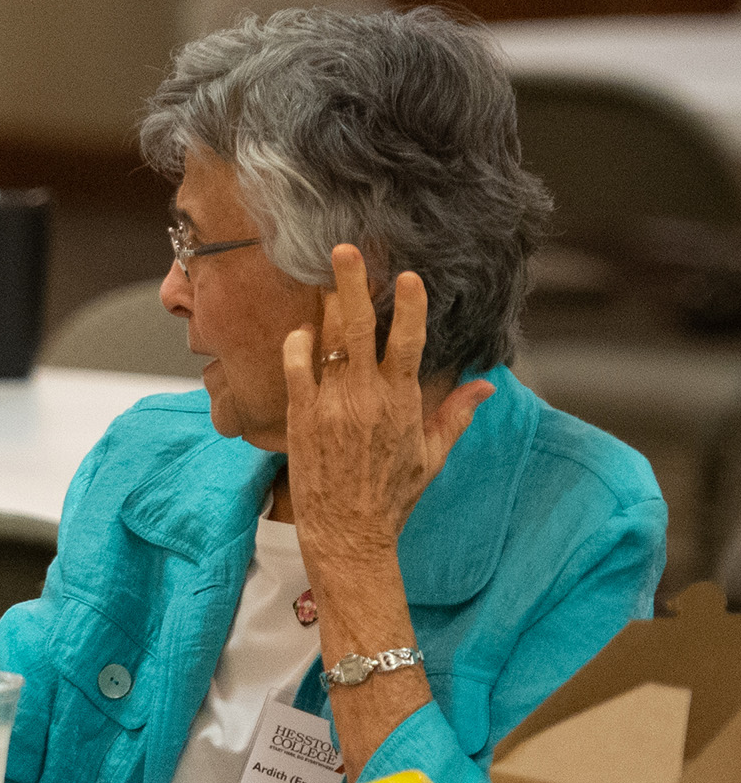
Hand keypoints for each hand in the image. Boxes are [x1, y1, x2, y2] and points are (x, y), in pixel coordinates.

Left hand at [280, 245, 493, 566]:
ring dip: (322, 306)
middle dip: (352, 285)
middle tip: (344, 249)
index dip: (409, 306)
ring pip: (326, 342)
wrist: (349, 532)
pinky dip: (296, 345)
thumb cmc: (392, 496)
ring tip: (318, 275)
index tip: (409, 275)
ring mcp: (331, 405)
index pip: (408, 342)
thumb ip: (457, 414)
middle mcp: (366, 397)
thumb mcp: (433, 455)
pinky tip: (299, 330)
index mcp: (402, 402)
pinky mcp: (301, 418)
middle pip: (360, 328)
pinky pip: (294, 369)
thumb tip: (488, 385)